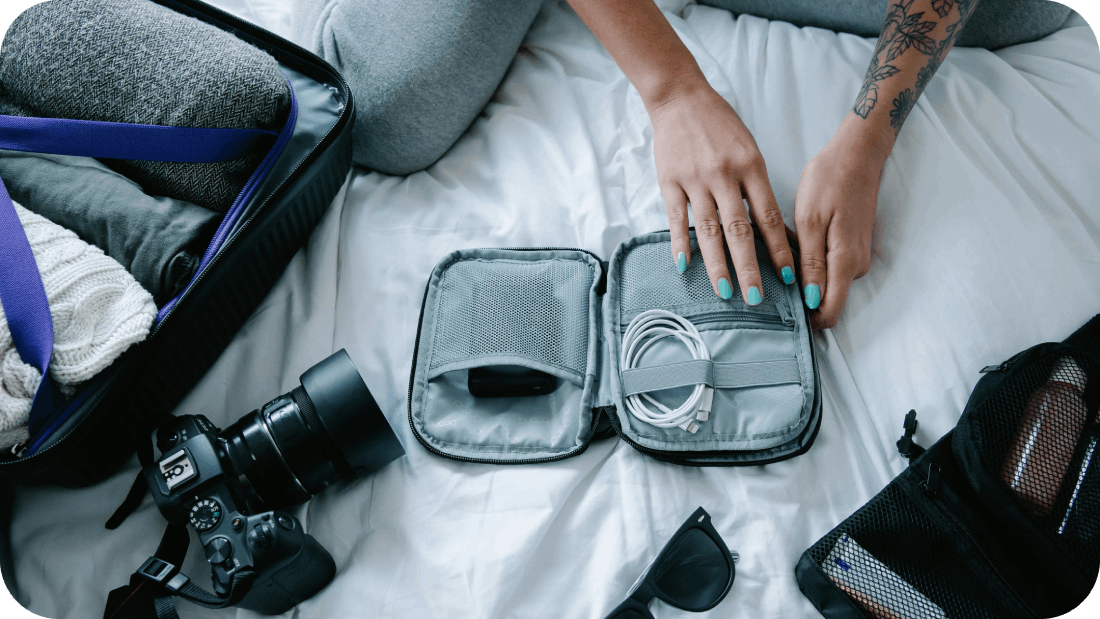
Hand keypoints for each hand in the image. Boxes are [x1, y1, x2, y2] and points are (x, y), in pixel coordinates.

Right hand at [651, 83, 795, 301]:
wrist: (680, 98)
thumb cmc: (720, 125)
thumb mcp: (748, 148)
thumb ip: (754, 185)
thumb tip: (768, 229)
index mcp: (750, 166)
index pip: (769, 216)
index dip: (779, 249)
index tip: (787, 276)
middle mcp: (724, 175)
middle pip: (739, 230)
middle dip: (749, 267)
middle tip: (756, 298)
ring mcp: (695, 180)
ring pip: (707, 230)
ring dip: (717, 264)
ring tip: (724, 292)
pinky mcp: (669, 181)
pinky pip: (676, 219)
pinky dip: (680, 244)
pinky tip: (685, 267)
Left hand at [793, 114, 891, 328]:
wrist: (856, 155)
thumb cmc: (829, 181)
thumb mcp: (810, 220)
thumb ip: (811, 263)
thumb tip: (811, 300)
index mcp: (845, 262)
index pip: (830, 312)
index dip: (806, 317)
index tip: (778, 306)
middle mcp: (856, 266)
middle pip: (825, 299)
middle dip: (800, 290)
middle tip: (777, 263)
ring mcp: (858, 257)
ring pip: (826, 281)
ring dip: (805, 271)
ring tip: (789, 242)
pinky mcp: (854, 247)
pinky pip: (830, 265)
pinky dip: (812, 257)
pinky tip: (801, 235)